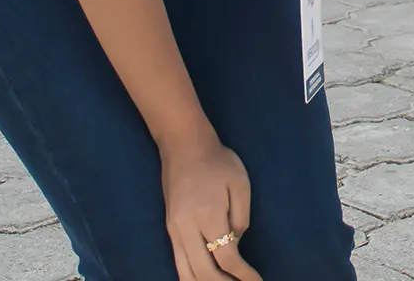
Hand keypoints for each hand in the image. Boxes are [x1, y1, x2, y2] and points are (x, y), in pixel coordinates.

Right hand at [160, 139, 262, 280]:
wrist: (184, 146)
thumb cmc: (217, 161)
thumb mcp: (240, 183)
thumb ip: (241, 217)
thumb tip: (236, 243)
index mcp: (208, 216)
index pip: (226, 258)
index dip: (243, 275)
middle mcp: (186, 229)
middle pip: (204, 273)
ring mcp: (174, 231)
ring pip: (187, 274)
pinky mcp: (170, 230)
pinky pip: (178, 263)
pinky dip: (191, 277)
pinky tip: (204, 279)